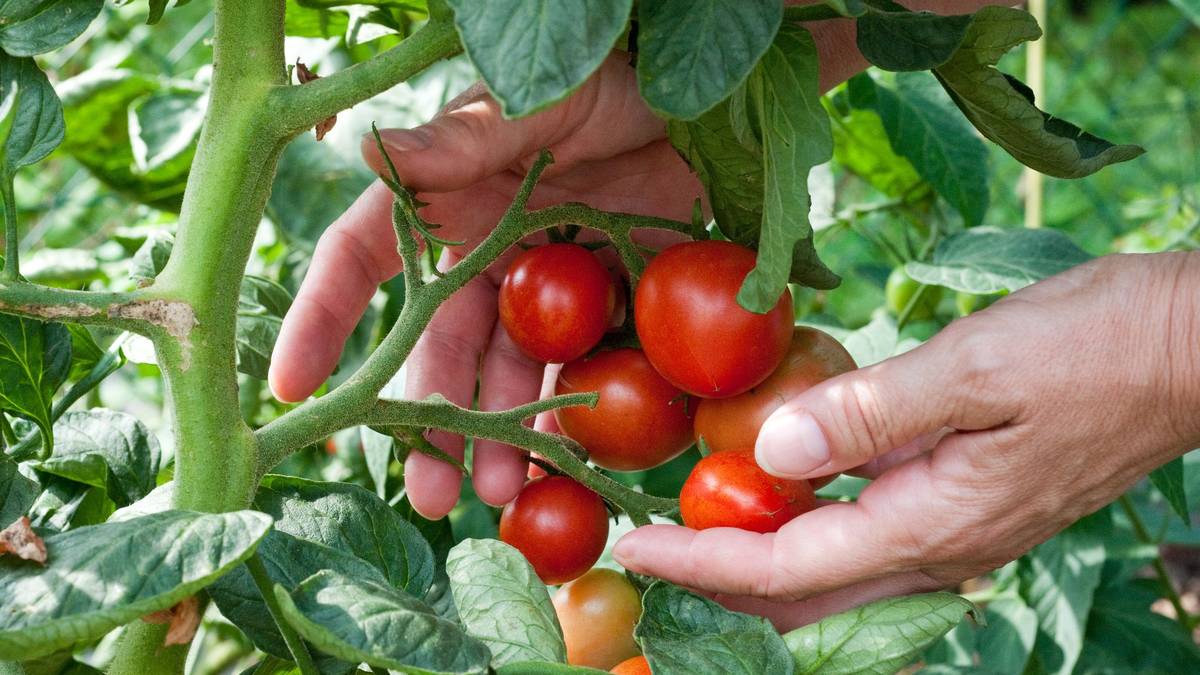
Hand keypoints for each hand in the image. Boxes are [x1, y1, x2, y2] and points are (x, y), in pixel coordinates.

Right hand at [268, 8, 889, 519]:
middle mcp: (481, 252)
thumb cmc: (601, 73)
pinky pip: (580, 367)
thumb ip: (460, 140)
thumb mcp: (531, 103)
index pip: (360, 263)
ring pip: (506, 373)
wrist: (696, 95)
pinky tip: (569, 462)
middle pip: (438, 347)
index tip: (292, 388)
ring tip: (500, 493)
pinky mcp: (603, 303)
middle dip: (428, 420)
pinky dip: (573, 415)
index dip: (322, 322)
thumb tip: (368, 149)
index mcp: (442, 204)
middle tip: (429, 492)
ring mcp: (543, 286)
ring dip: (497, 434)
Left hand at [614, 252, 1199, 629]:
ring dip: (758, 559)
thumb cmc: (1095, 348)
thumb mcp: (975, 367)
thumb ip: (868, 414)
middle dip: (717, 577)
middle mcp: (940, 548)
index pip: (788, 567)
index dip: (701, 559)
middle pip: (803, 594)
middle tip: (647, 546)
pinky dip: (807, 527)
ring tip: (691, 524)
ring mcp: (957, 532)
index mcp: (933, 523)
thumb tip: (769, 455)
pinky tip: (779, 490)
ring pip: (834, 574)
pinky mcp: (966, 503)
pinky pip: (866, 538)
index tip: (632, 542)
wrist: (1188, 349)